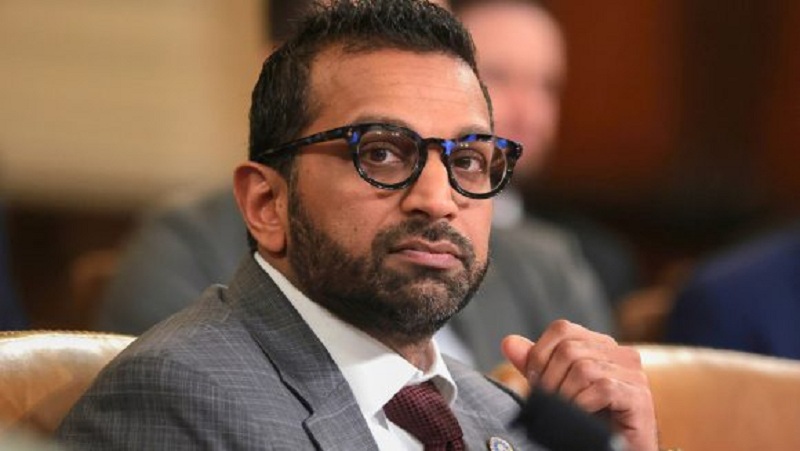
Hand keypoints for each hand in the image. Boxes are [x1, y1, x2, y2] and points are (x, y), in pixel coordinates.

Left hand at [501, 320, 657, 450]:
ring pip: (584, 368)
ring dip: (565, 395)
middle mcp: (620, 353)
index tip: (534, 381)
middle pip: (569, 349)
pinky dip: (583, 404)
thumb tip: (509, 342)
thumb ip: (536, 365)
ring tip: (564, 411)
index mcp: (600, 346)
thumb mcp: (557, 388)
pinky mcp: (639, 395)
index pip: (562, 329)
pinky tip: (581, 416)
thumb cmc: (592, 420)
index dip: (540, 353)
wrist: (620, 449)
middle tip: (548, 401)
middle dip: (549, 379)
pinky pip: (602, 388)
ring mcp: (633, 373)